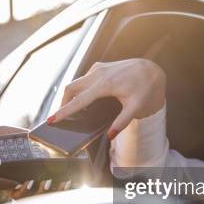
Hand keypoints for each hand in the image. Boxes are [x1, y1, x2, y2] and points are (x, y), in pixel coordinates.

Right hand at [48, 58, 165, 138]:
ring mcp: (98, 68)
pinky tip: (84, 100)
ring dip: (70, 96)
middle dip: (63, 103)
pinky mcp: (99, 67)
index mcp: (105, 84)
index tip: (52, 119)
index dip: (64, 111)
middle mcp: (98, 74)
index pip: (79, 100)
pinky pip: (83, 79)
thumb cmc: (145, 89)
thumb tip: (110, 136)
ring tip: (70, 111)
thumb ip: (122, 122)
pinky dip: (79, 90)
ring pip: (75, 83)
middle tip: (59, 117)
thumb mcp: (137, 107)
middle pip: (71, 88)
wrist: (151, 70)